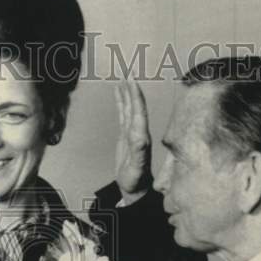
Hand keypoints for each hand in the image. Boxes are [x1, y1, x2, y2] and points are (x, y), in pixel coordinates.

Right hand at [114, 77, 151, 201]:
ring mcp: (132, 132)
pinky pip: (123, 114)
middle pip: (135, 105)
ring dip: (126, 92)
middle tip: (127, 72)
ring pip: (129, 107)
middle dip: (132, 89)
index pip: (139, 111)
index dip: (135, 96)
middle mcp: (139, 130)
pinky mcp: (126, 135)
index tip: (131, 81)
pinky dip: (121, 102)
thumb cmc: (136, 180)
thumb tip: (138, 135)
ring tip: (122, 78)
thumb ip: (139, 151)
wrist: (136, 189)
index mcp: (141, 135)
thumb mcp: (137, 167)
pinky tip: (119, 94)